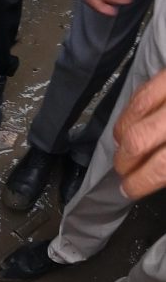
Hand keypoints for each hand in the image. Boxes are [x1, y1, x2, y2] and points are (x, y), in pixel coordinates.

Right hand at [114, 69, 165, 198]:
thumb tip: (154, 172)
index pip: (160, 167)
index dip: (140, 182)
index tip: (129, 189)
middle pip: (138, 140)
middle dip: (124, 160)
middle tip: (122, 171)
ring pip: (134, 114)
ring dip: (122, 135)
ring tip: (122, 147)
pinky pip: (141, 92)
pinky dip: (131, 110)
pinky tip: (130, 121)